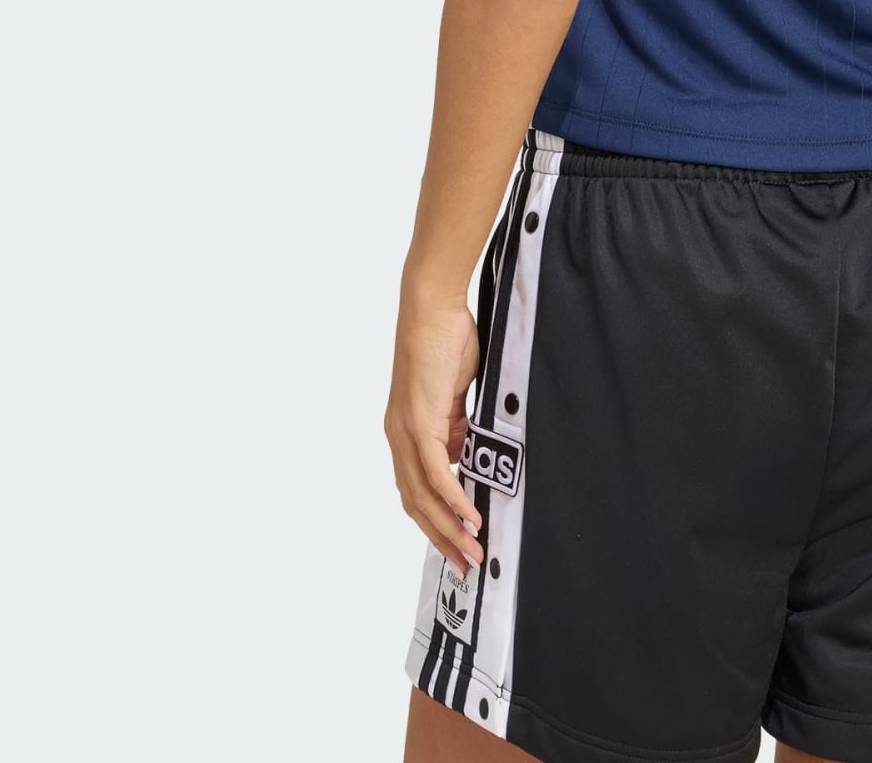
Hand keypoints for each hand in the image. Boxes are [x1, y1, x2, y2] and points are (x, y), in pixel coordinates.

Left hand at [385, 292, 483, 573]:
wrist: (432, 307)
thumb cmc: (446, 340)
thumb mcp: (453, 394)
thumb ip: (456, 425)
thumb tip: (464, 454)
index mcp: (406, 432)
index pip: (416, 491)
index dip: (435, 522)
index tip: (457, 544)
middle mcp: (398, 437)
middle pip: (415, 503)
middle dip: (441, 538)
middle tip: (465, 564)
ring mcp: (406, 431)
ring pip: (424, 495)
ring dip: (449, 527)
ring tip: (472, 551)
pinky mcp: (419, 421)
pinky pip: (435, 471)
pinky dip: (453, 498)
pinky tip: (469, 517)